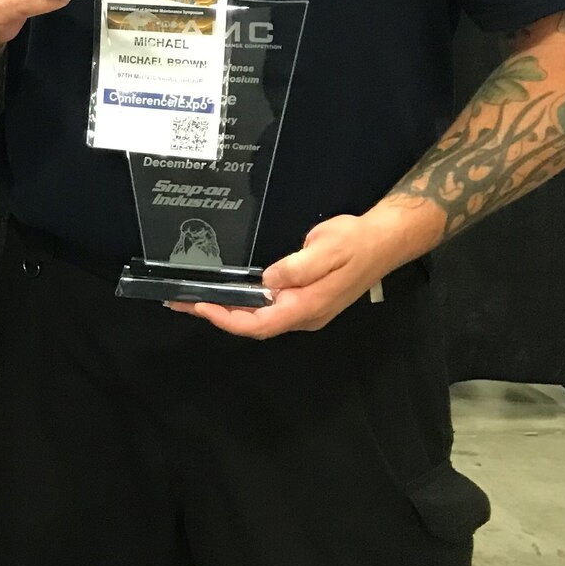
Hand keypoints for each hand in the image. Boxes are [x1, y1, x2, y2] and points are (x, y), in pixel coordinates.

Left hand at [173, 209, 418, 338]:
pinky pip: (267, 307)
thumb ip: (298, 267)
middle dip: (216, 315)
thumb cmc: (356, 242)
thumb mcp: (327, 248)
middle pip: (253, 324)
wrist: (384, 240)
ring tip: (192, 297)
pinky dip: (241, 302)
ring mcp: (304, 309)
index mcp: (308, 307)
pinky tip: (225, 291)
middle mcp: (303, 314)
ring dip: (226, 310)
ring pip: (258, 318)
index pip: (259, 324)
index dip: (227, 319)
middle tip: (180, 301)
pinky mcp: (303, 299)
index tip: (200, 306)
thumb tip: (269, 280)